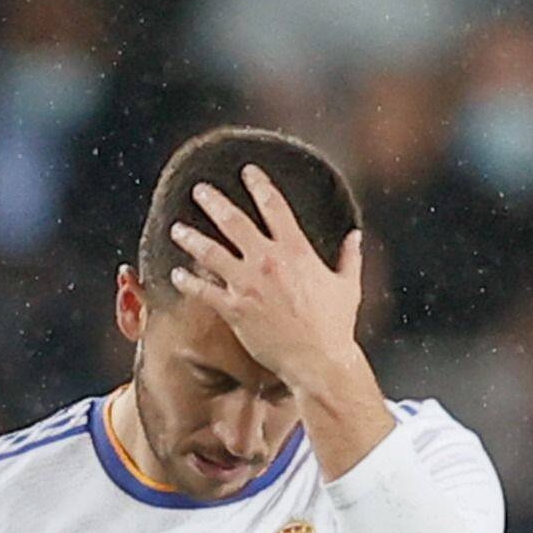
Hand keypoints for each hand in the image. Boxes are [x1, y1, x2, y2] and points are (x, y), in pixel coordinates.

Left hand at [167, 166, 365, 391]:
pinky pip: (204, 292)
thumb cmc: (335, 326)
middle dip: (213, 202)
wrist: (318, 361)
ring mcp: (248, 285)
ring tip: (177, 229)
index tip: (247, 171)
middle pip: (234, 221)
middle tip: (198, 189)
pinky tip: (176, 274)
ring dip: (191, 238)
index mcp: (296, 251)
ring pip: (211, 252)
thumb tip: (356, 236)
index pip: (274, 206)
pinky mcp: (235, 309)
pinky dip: (188, 282)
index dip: (259, 185)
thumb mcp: (348, 286)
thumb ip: (350, 257)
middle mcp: (268, 261)